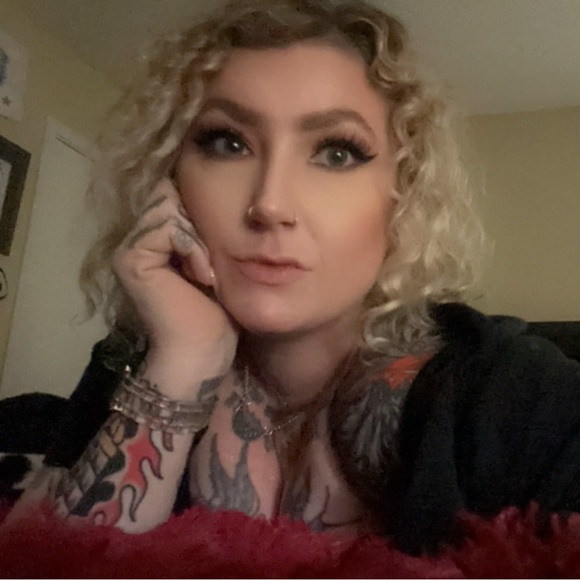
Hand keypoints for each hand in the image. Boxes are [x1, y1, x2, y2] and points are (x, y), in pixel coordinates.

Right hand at [113, 179, 236, 393]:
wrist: (204, 350)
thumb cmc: (216, 312)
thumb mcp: (212, 261)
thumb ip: (200, 230)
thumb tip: (206, 194)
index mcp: (153, 242)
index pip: (172, 196)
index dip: (199, 212)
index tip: (212, 254)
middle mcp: (136, 242)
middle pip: (169, 197)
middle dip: (199, 225)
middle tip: (208, 266)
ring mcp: (130, 249)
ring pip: (170, 208)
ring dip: (198, 239)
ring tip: (205, 272)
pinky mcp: (133, 259)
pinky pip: (169, 227)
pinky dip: (193, 248)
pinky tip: (201, 275)